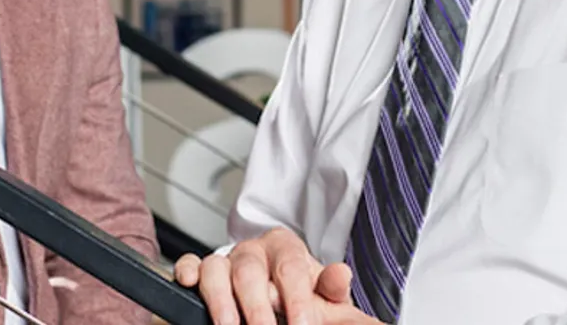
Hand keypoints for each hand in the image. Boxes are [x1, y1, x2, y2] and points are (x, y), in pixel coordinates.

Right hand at [174, 228, 376, 324]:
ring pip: (216, 268)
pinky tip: (188, 286)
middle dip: (257, 306)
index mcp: (287, 250)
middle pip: (251, 270)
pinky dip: (186, 273)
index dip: (297, 298)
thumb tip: (380, 324)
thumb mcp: (324, 303)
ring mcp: (225, 259)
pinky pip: (188, 264)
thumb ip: (343, 307)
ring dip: (221, 299)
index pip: (292, 268)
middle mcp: (254, 251)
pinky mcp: (199, 269)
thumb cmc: (297, 296)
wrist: (271, 291)